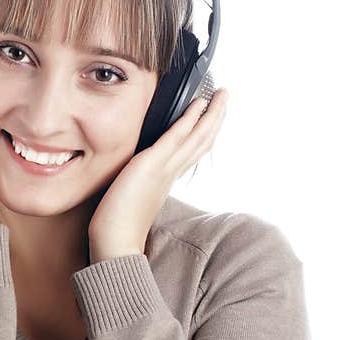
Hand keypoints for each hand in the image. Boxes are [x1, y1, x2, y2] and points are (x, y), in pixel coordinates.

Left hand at [88, 88, 228, 261]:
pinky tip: (198, 104)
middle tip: (225, 97)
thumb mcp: (132, 198)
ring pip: (197, 137)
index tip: (211, 117)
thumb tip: (133, 178)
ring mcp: (164, 169)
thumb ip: (139, 185)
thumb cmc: (117, 227)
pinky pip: (176, 137)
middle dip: (216, 118)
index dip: (204, 133)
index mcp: (167, 181)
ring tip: (221, 94)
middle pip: (202, 141)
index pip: (191, 152)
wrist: (115, 245)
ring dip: (211, 113)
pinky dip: (189, 119)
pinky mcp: (151, 165)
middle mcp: (171, 173)